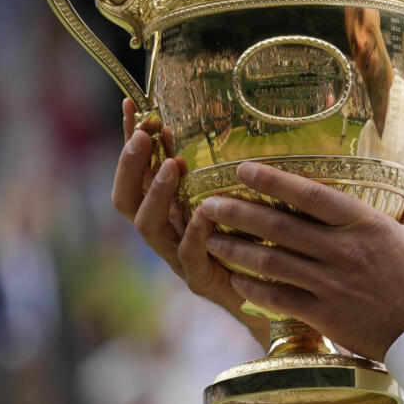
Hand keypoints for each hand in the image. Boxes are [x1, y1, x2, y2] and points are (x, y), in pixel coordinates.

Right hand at [111, 99, 268, 346]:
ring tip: (172, 164)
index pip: (137, 172)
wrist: (276, 300)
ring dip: (156, 192)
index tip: (132, 104)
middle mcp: (166, 234)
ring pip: (149, 227)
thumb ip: (221, 169)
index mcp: (168, 211)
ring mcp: (179, 259)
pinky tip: (204, 211)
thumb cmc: (257, 243)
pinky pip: (190, 255)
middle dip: (130, 165)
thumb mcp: (237, 198)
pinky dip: (195, 232)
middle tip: (144, 135)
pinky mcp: (202, 281)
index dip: (130, 140)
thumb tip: (219, 120)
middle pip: (126, 200)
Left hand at [195, 161, 403, 360]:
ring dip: (236, 249)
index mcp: (367, 225)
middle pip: (279, 226)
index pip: (312, 194)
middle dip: (239, 212)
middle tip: (209, 203)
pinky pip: (279, 299)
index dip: (275, 179)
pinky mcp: (325, 316)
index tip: (245, 168)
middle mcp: (343, 250)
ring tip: (210, 239)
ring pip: (271, 262)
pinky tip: (236, 281)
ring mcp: (331, 284)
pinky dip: (254, 289)